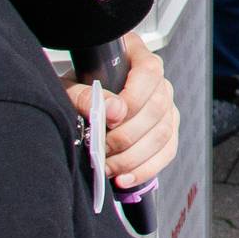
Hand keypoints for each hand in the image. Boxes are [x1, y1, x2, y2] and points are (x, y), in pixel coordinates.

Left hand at [65, 33, 178, 190]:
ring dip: (134, 157)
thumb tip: (113, 110)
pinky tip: (125, 178)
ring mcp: (167, 107)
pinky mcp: (168, 131)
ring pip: (163, 134)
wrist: (85, 100)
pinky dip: (146, 169)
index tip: (110, 119)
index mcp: (138, 59)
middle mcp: (159, 83)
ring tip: (108, 167)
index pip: (149, 74)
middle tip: (102, 149)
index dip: (133, 98)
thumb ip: (84, 94)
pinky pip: (166, 152)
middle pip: (157, 109)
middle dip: (127, 136)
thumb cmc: (78, 88)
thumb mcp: (70, 86)